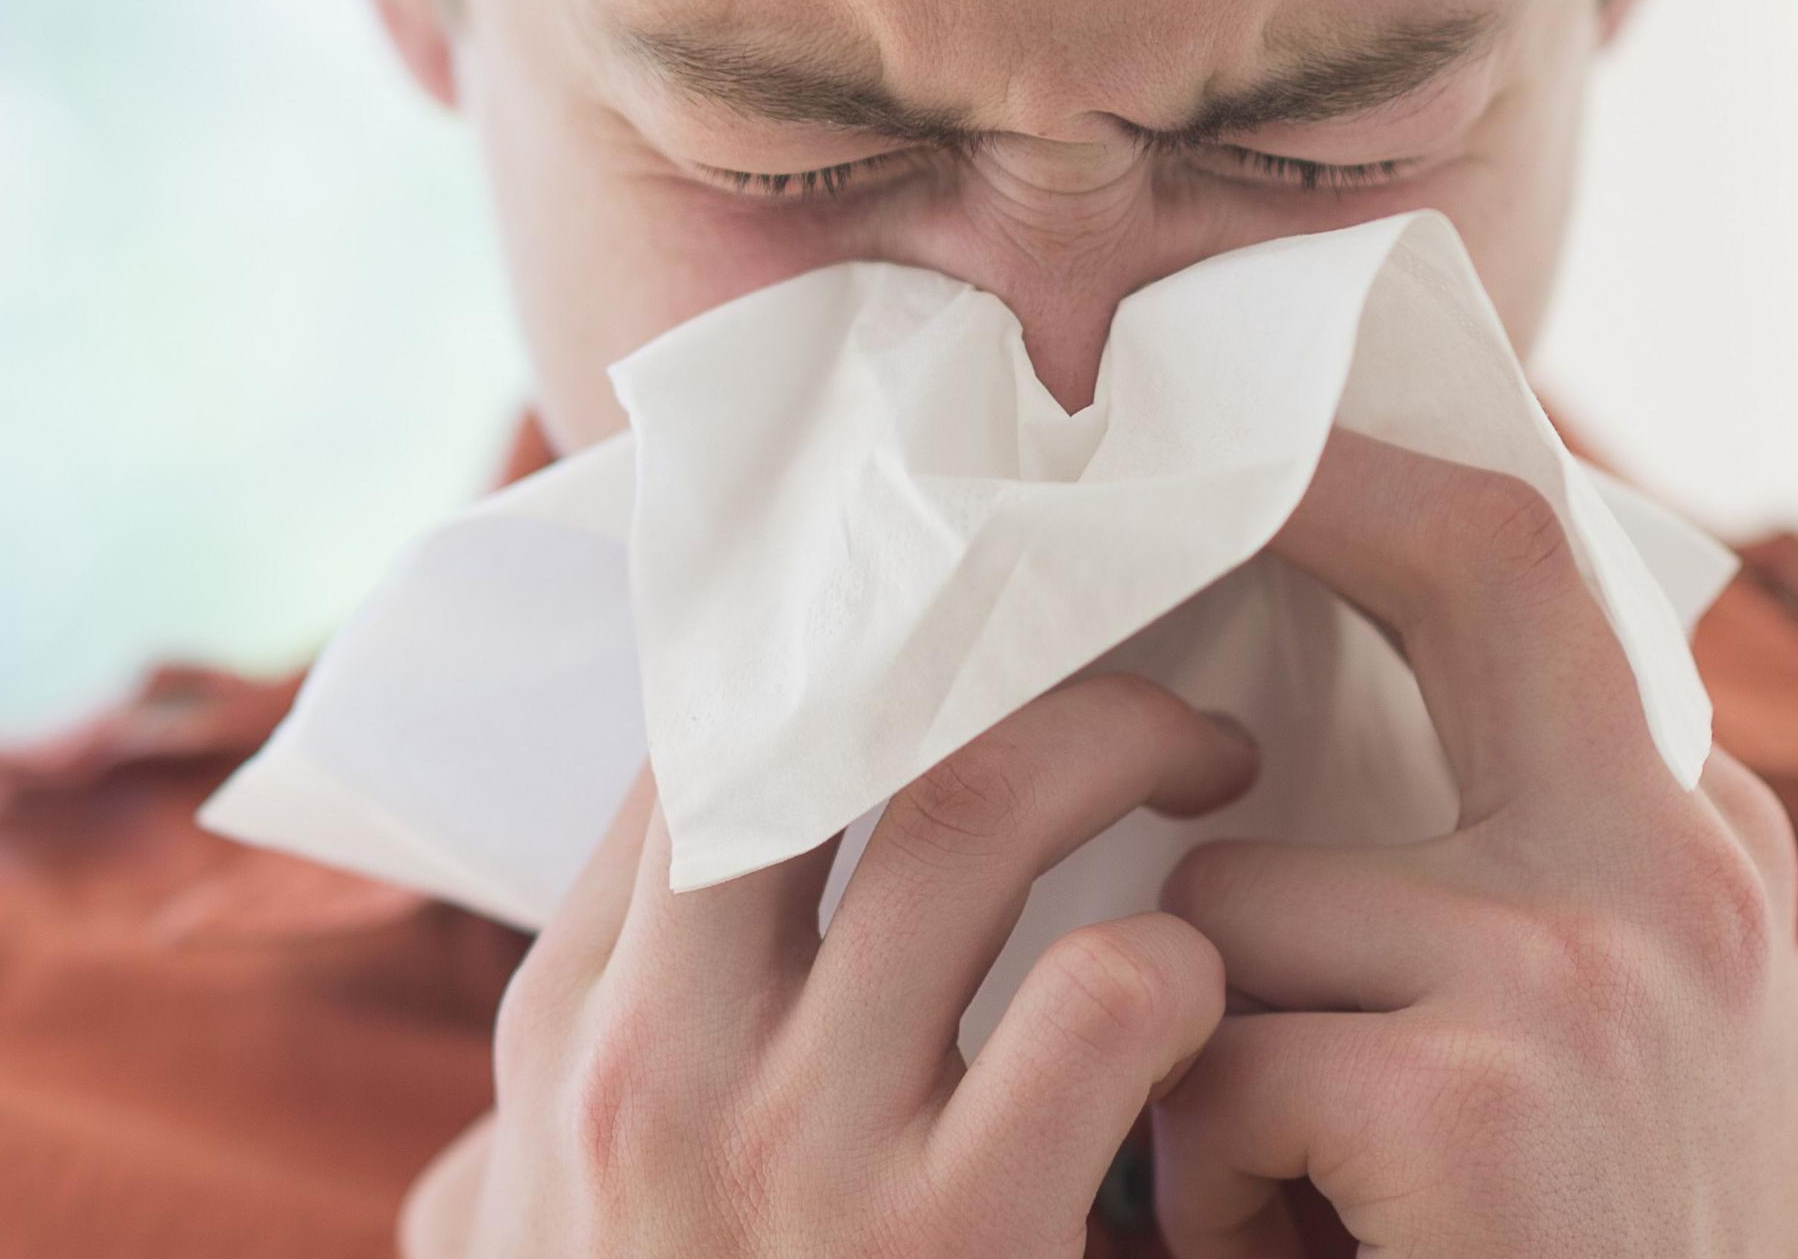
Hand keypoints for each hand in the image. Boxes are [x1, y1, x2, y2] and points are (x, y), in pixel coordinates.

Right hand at [403, 674, 1263, 1256]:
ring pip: (977, 815)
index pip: (696, 740)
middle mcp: (659, 1069)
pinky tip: (1216, 998)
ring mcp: (802, 1156)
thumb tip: (690, 842)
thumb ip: (630, 1032)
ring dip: (1129, 751)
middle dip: (1000, 658)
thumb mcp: (583, 1208)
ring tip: (1224, 771)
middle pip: (829, 732)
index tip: (966, 603)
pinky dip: (1185, 965)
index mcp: (573, 1038)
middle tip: (1129, 654)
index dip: (840, 641)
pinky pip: (1107, 1001)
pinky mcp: (960, 1248)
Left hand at [1150, 431, 1797, 1256]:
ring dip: (1210, 1062)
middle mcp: (1686, 883)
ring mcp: (1592, 975)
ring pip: (1240, 905)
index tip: (1272, 415)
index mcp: (1711, 865)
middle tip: (1140, 476)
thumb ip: (1537, 900)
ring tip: (1292, 1214)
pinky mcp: (1480, 1098)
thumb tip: (1345, 752)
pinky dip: (1212, 1188)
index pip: (1558, 575)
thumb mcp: (1632, 1080)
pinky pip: (1216, 1063)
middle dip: (1316, 489)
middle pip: (1482, 568)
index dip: (1397, 470)